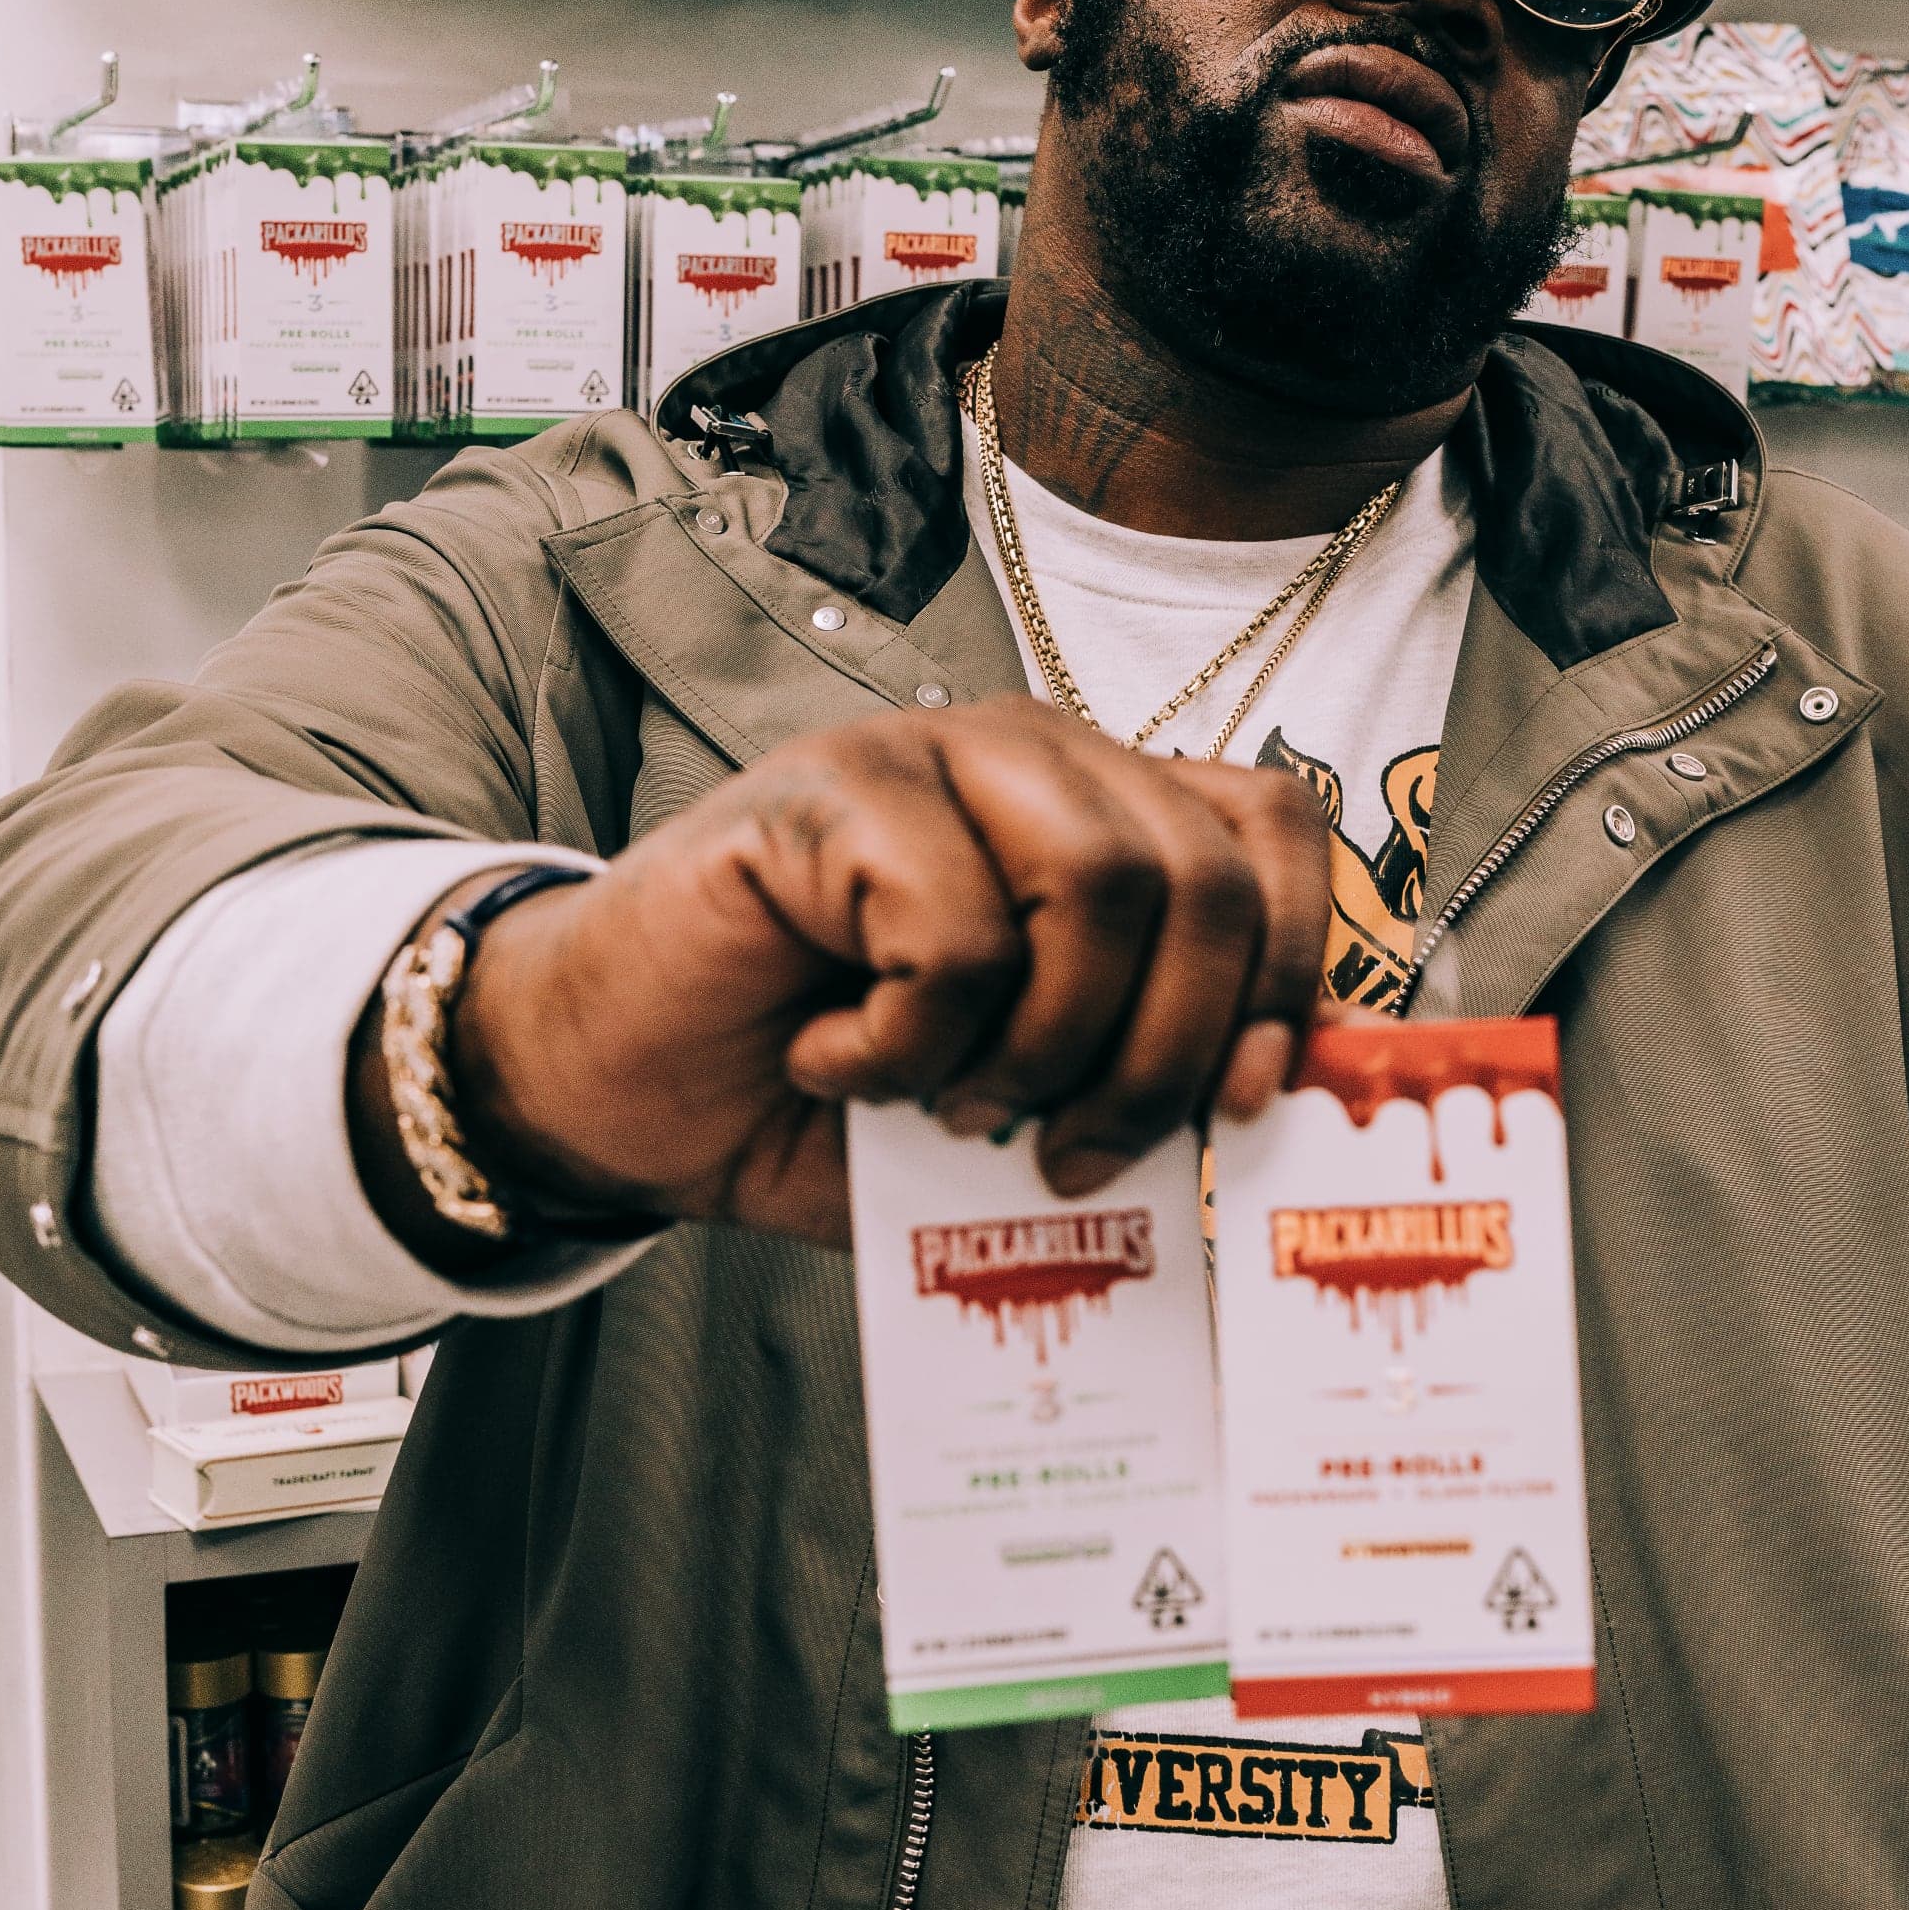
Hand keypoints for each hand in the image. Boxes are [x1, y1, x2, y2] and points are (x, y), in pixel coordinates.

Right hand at [351, 699, 1330, 1262]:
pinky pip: (954, 931)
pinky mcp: (829, 793)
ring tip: (956, 1106)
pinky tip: (838, 1062)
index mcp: (1102, 809)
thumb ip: (1131, 1081)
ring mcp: (929, 754)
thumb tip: (1263, 1115)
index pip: (1273, 832)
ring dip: (1045, 1045)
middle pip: (1201, 876)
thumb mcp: (1014, 1102)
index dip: (1291, 968)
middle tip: (1070, 1155)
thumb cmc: (821, 1091)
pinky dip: (911, 1044)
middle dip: (1163, 1053)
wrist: (617, 1090)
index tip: (1243, 1101)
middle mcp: (1033, 758)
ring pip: (1101, 884)